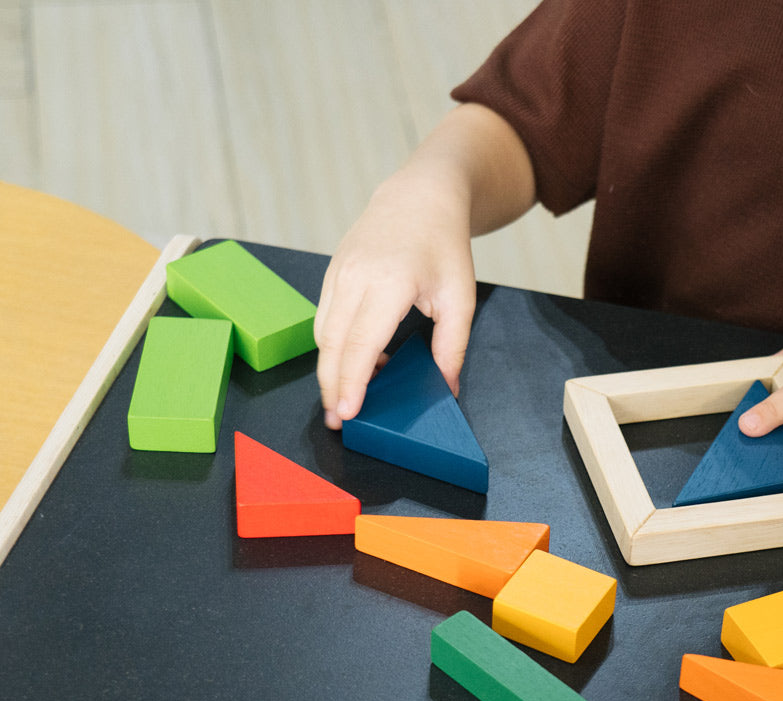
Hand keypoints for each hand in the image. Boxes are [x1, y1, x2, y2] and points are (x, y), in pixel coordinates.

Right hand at [314, 170, 476, 428]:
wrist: (420, 197)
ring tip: (346, 399)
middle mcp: (355, 277)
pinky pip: (325, 318)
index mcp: (389, 283)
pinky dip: (334, 346)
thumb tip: (446, 389)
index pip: (361, 343)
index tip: (348, 413)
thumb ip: (451, 347)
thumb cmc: (443, 245)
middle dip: (332, 387)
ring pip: (323, 334)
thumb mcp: (460, 298)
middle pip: (332, 345)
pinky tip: (357, 363)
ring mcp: (338, 273)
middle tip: (339, 421)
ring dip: (330, 370)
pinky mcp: (331, 272)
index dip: (352, 382)